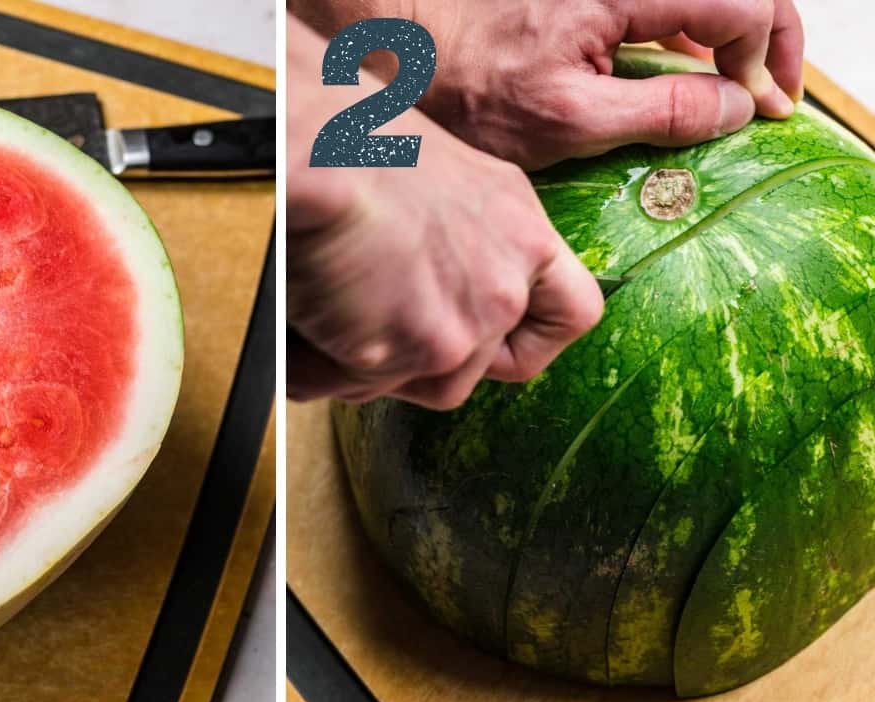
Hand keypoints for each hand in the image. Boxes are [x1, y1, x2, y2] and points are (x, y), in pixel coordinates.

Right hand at [288, 16, 602, 407]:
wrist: (315, 153)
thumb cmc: (356, 143)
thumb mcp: (443, 176)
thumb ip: (463, 237)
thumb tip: (431, 272)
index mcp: (520, 233)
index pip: (572, 314)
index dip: (531, 342)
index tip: (499, 344)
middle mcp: (503, 286)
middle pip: (479, 367)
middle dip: (426, 361)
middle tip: (377, 325)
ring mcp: (463, 327)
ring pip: (423, 385)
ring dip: (377, 368)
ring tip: (330, 314)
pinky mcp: (410, 354)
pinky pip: (363, 386)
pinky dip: (326, 366)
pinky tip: (303, 325)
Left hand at [292, 0, 802, 168]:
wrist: (405, 39)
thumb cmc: (471, 80)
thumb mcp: (569, 119)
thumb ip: (660, 112)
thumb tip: (736, 107)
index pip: (744, 2)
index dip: (766, 57)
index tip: (766, 109)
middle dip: (767, 36)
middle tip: (770, 94)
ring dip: (735, 31)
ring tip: (739, 86)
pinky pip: (668, 0)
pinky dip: (694, 27)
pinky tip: (692, 68)